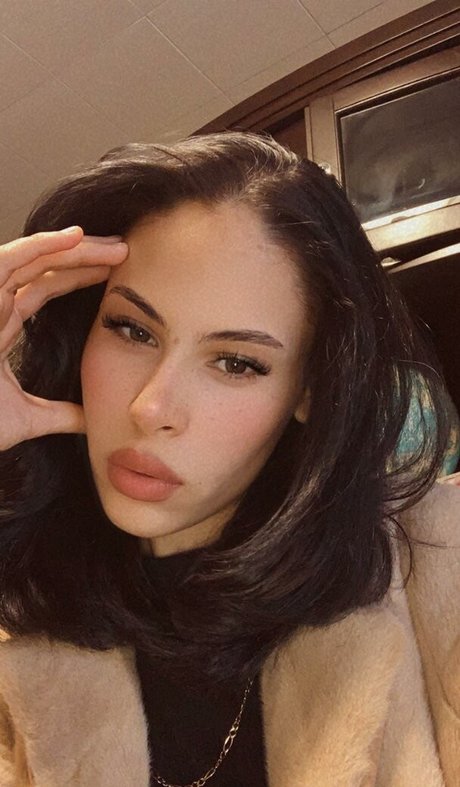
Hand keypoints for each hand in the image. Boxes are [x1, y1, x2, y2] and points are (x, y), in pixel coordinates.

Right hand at [0, 226, 127, 449]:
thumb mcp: (27, 419)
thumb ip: (60, 415)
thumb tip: (90, 421)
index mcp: (1, 327)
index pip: (44, 289)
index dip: (79, 276)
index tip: (116, 272)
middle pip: (42, 269)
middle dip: (84, 256)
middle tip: (124, 250)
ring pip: (31, 258)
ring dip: (73, 248)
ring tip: (112, 243)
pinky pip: (9, 260)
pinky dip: (40, 245)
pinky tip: (74, 238)